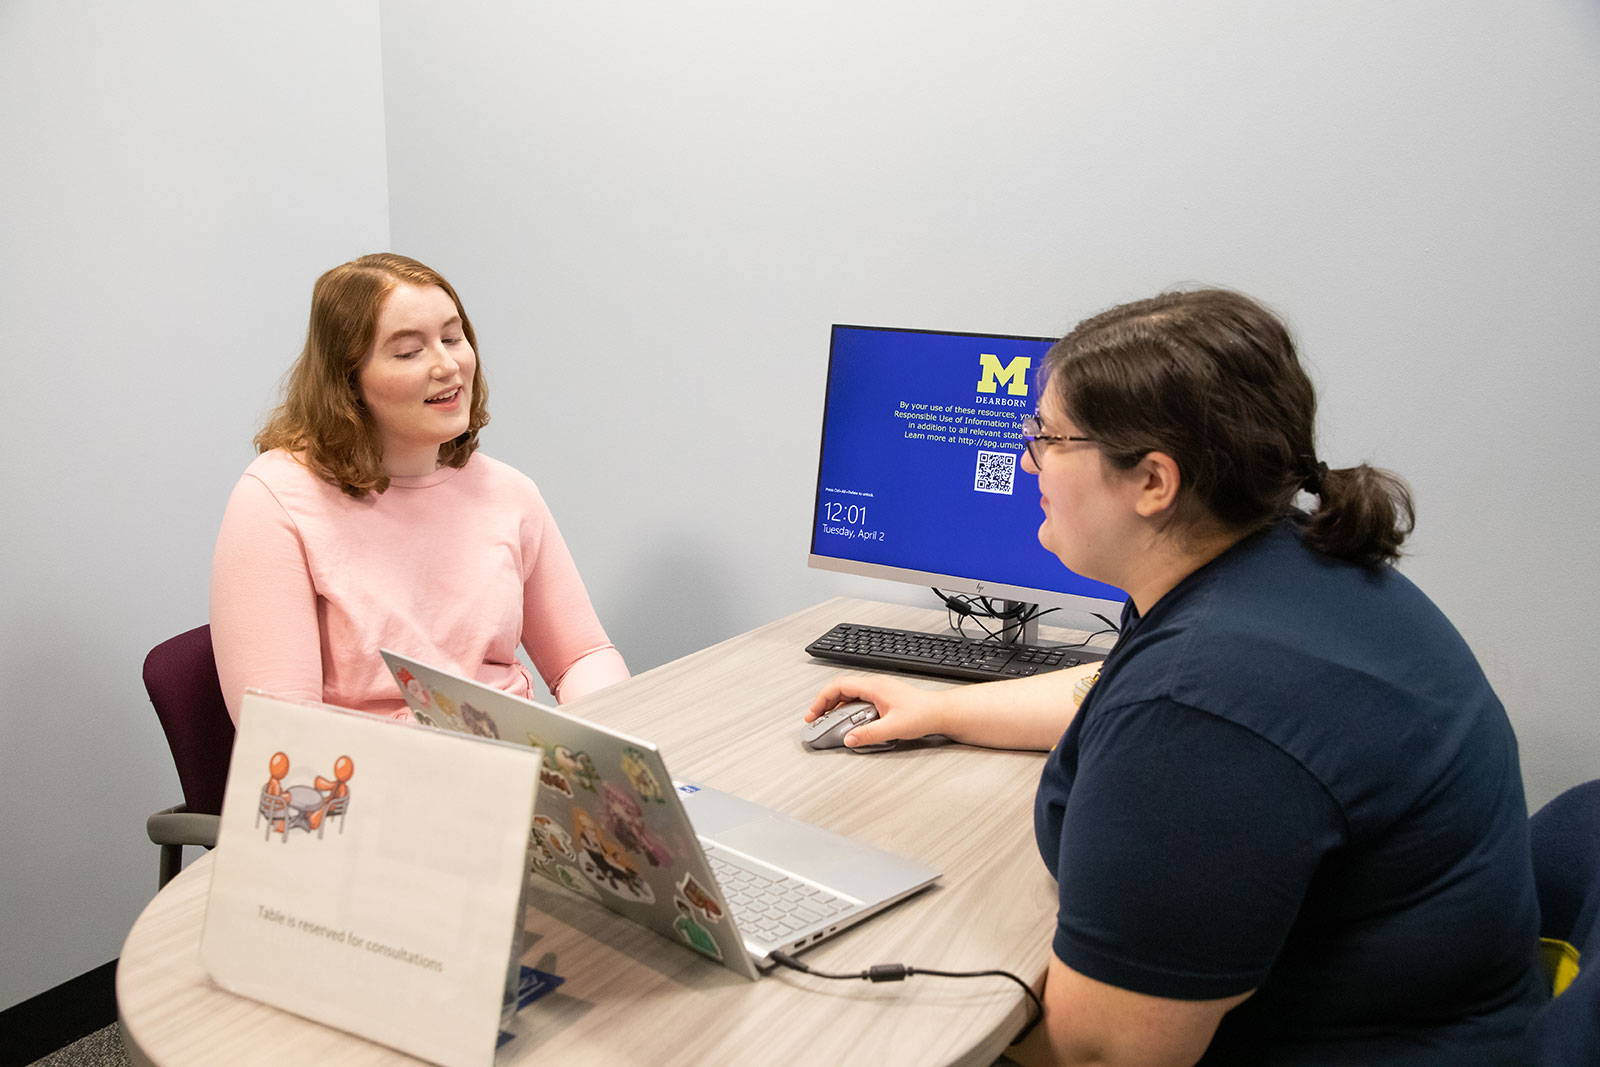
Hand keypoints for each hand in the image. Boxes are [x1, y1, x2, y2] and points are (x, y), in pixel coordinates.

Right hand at [806, 677, 944, 747]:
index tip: (813, 713)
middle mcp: (875, 685)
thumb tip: (849, 739)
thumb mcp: (894, 728)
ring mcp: (879, 691)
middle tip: (815, 719)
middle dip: (824, 704)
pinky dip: (847, 710)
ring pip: (848, 695)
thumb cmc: (924, 714)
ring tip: (827, 721)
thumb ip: (869, 734)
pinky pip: (858, 700)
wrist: (941, 712)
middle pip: (840, 689)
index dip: (822, 699)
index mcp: (874, 686)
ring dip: (835, 707)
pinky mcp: (883, 698)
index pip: (839, 686)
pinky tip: (847, 721)